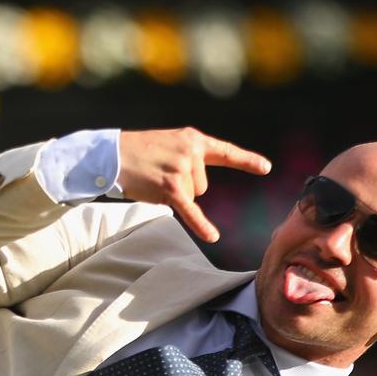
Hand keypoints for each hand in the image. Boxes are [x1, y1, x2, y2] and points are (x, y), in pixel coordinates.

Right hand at [117, 128, 271, 242]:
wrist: (110, 154)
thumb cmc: (137, 151)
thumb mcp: (169, 143)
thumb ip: (188, 156)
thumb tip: (197, 187)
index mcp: (193, 139)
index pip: (225, 152)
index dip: (246, 161)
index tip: (266, 169)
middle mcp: (191, 152)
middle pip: (203, 185)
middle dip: (182, 187)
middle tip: (158, 174)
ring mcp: (181, 169)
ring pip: (193, 197)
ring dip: (174, 195)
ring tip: (152, 180)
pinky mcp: (171, 188)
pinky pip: (191, 211)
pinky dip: (201, 225)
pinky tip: (213, 236)